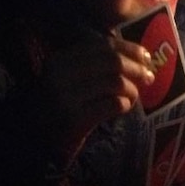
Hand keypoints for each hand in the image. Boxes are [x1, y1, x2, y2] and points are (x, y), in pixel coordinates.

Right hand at [39, 34, 153, 146]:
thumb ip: (96, 65)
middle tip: (149, 77)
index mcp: (60, 60)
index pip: (102, 46)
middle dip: (136, 69)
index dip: (129, 49)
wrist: (35, 139)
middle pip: (112, 62)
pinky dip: (125, 104)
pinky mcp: (75, 118)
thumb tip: (140, 55)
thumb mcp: (71, 78)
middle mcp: (60, 75)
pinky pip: (113, 104)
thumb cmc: (61, 105)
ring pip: (115, 83)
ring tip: (134, 96)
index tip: (146, 57)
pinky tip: (124, 107)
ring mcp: (66, 97)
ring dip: (132, 89)